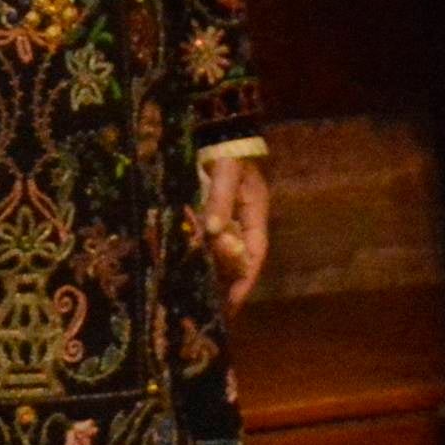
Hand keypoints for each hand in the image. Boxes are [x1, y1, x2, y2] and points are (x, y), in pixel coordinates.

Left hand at [199, 152, 271, 312]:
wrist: (221, 133)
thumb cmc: (229, 153)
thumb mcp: (226, 174)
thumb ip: (219, 200)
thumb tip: (212, 231)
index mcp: (256, 215)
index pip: (254, 256)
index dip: (245, 281)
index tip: (233, 304)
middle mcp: (246, 222)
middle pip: (239, 260)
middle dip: (228, 285)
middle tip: (212, 311)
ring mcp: (231, 219)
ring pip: (224, 254)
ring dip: (214, 274)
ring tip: (198, 297)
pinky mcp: (215, 215)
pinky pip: (210, 242)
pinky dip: (202, 256)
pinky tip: (188, 268)